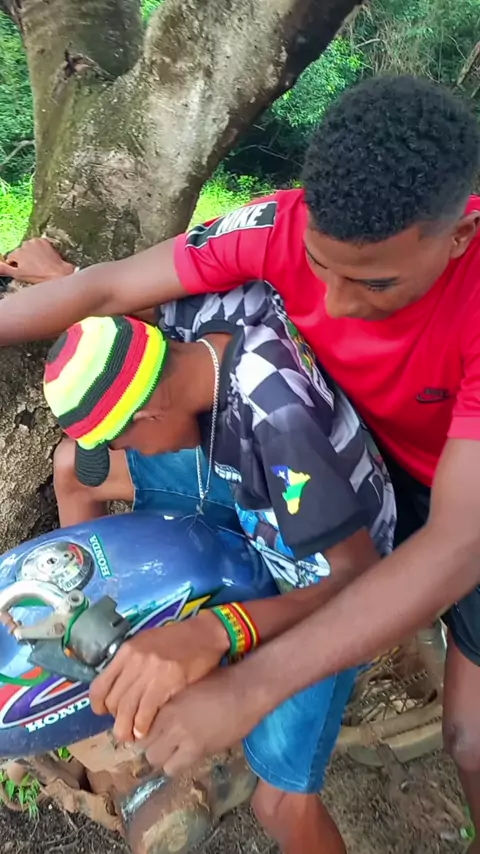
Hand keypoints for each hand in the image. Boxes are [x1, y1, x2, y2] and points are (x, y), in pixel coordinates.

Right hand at [0, 238, 74, 283]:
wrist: (57, 273)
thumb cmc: (38, 276)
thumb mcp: (18, 275)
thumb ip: (4, 268)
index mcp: (17, 252)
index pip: (12, 258)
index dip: (17, 266)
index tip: (25, 271)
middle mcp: (25, 244)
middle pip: (21, 251)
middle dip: (25, 259)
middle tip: (33, 268)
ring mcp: (36, 241)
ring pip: (29, 247)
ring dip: (32, 253)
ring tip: (39, 264)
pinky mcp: (45, 241)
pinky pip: (39, 244)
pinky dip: (40, 250)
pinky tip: (44, 258)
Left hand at [89, 611, 228, 742]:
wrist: (206, 633)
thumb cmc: (177, 640)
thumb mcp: (146, 643)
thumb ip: (130, 663)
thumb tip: (119, 688)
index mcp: (126, 651)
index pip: (99, 685)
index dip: (99, 706)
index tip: (106, 713)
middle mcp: (134, 659)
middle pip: (113, 700)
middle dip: (116, 720)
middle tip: (124, 728)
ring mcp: (150, 670)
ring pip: (126, 709)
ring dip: (126, 728)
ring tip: (132, 736)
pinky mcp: (167, 680)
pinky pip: (146, 711)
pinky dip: (142, 725)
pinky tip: (145, 730)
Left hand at [138, 665, 267, 775]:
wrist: (246, 689)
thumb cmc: (221, 680)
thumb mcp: (187, 686)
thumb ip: (170, 702)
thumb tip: (158, 715)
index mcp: (166, 703)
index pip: (141, 728)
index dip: (145, 733)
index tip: (151, 733)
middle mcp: (170, 721)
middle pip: (146, 748)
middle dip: (152, 747)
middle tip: (164, 743)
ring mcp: (183, 737)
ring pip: (158, 761)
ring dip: (164, 758)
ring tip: (175, 751)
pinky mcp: (199, 750)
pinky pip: (176, 768)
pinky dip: (178, 764)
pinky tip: (188, 754)